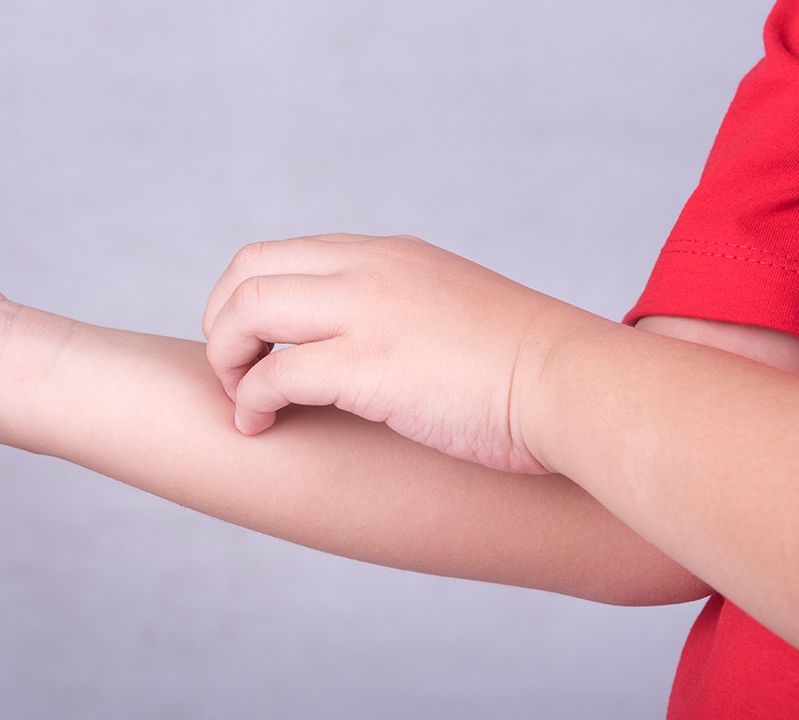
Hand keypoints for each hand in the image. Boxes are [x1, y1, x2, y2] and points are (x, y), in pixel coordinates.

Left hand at [202, 234, 589, 473]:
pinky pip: (272, 376)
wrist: (577, 383)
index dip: (244, 300)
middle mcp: (369, 269)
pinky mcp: (368, 366)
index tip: (250, 346)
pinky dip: (248, 403)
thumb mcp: (453, 309)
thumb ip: (405, 309)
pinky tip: (258, 428)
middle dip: (221, 325)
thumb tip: (378, 344)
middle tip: (230, 373)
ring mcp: (367, 312)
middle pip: (248, 272)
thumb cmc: (528, 365)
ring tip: (239, 402)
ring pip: (248, 312)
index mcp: (388, 254)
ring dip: (226, 360)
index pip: (280, 254)